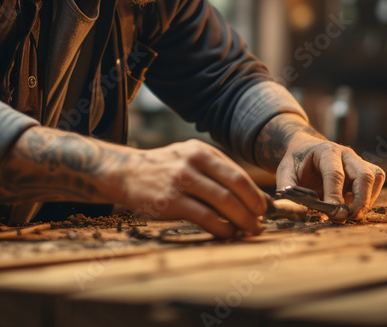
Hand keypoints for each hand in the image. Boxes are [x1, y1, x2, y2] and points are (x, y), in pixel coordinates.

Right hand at [0, 127, 266, 237]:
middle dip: (252, 208)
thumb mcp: (185, 156)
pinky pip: (204, 217)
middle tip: (259, 223)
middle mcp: (192, 162)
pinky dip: (220, 228)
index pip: (237, 172)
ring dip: (240, 220)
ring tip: (247, 231)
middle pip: (234, 187)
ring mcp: (180, 181)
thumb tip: (246, 192)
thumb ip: (212, 168)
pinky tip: (226, 234)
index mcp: (200, 151)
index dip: (254, 192)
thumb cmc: (160, 168)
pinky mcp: (169, 201)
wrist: (123, 172)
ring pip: (222, 203)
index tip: (263, 207)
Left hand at [257, 114, 384, 219]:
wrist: (305, 150)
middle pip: (363, 176)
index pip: (335, 174)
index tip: (334, 215)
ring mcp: (358, 160)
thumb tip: (295, 210)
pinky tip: (354, 206)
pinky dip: (370, 196)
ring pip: (373, 178)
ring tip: (351, 215)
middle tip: (347, 218)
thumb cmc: (296, 163)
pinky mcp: (365, 168)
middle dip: (359, 201)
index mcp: (326, 151)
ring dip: (366, 200)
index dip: (336, 196)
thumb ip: (289, 189)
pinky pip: (376, 181)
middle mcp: (346, 154)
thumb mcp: (285, 173)